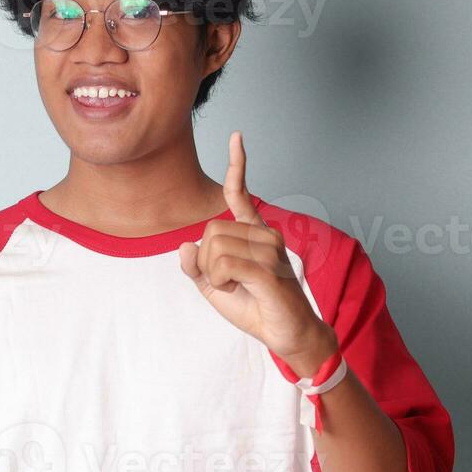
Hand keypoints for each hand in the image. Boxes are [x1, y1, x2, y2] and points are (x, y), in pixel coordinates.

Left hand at [178, 131, 337, 372]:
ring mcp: (270, 250)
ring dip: (215, 275)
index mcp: (254, 234)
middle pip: (210, 231)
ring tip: (238, 288)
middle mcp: (265, 234)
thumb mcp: (214, 289)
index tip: (237, 136)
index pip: (241, 194)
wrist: (287, 334)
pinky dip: (221, 281)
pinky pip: (225, 264)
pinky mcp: (269, 269)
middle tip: (228, 282)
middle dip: (206, 262)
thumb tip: (184, 246)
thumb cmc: (255, 308)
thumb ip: (195, 267)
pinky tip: (238, 289)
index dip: (237, 165)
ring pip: (215, 248)